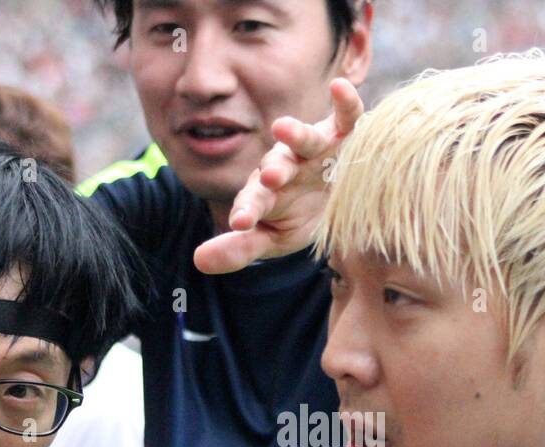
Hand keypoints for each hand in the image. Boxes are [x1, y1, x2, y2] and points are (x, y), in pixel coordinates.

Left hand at [194, 78, 363, 274]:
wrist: (335, 203)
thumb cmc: (298, 219)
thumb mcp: (269, 240)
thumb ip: (239, 249)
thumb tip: (198, 262)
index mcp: (267, 192)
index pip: (254, 199)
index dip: (248, 209)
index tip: (241, 222)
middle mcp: (288, 166)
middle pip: (278, 165)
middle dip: (274, 171)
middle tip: (269, 178)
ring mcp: (314, 151)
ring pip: (306, 140)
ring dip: (296, 135)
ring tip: (283, 128)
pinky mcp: (343, 138)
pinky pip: (346, 118)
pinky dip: (346, 102)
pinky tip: (340, 86)